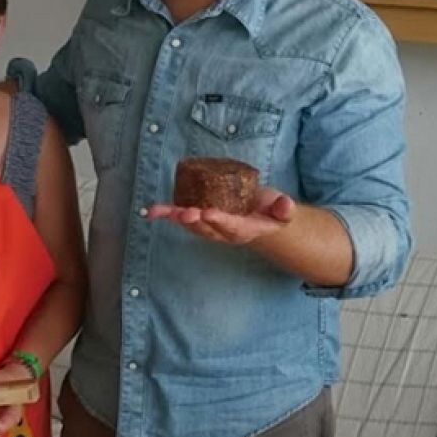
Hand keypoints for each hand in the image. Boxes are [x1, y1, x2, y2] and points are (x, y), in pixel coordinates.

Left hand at [147, 187, 295, 245]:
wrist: (260, 217)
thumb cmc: (271, 212)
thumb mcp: (282, 211)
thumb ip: (284, 209)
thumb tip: (286, 205)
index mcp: (244, 229)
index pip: (231, 226)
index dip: (220, 220)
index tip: (210, 212)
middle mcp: (223, 231)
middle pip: (207, 228)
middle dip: (195, 220)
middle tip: (187, 212)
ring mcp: (210, 226)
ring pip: (192, 225)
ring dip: (177, 218)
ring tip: (162, 211)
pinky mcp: (201, 217)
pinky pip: (182, 217)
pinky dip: (166, 214)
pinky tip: (150, 211)